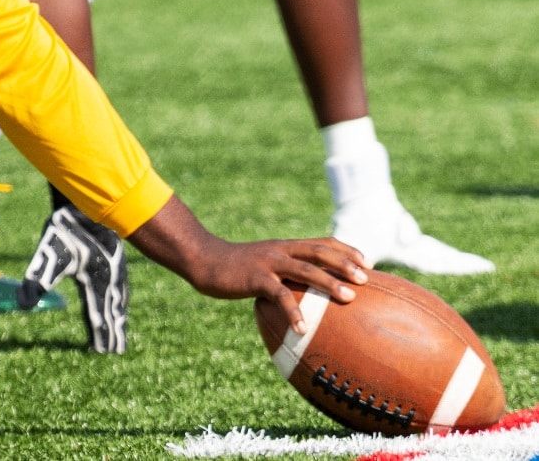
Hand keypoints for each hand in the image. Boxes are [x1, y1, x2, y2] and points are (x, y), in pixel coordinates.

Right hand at [126, 196, 368, 334]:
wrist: (204, 260)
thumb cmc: (233, 267)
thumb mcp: (262, 264)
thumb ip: (281, 272)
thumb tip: (302, 292)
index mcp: (285, 246)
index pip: (322, 243)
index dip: (346, 250)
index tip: (367, 262)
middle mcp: (281, 250)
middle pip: (320, 252)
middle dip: (346, 264)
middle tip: (366, 278)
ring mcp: (268, 263)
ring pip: (306, 270)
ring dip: (329, 283)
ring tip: (349, 298)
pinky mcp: (255, 279)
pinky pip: (279, 295)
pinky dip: (293, 312)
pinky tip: (303, 329)